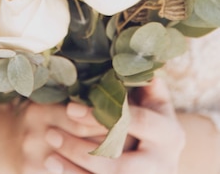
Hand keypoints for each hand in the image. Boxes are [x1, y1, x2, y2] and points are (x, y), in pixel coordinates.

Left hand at [20, 78, 184, 172]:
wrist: (162, 160)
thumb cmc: (154, 119)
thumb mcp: (156, 100)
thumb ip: (144, 82)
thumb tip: (130, 57)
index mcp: (170, 134)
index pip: (136, 123)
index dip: (102, 115)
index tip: (71, 108)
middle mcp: (163, 163)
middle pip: (120, 164)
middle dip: (82, 150)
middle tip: (51, 134)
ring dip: (74, 168)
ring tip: (49, 151)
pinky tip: (52, 166)